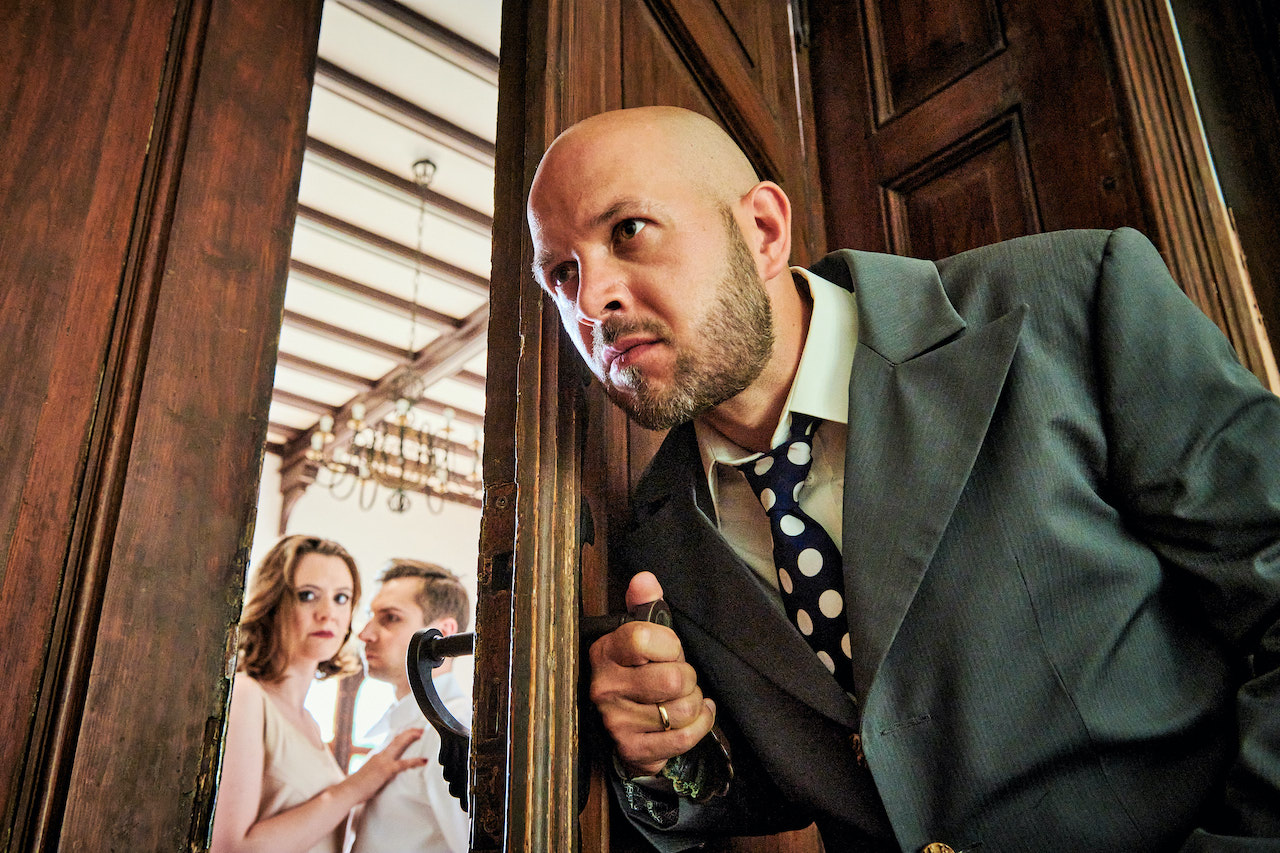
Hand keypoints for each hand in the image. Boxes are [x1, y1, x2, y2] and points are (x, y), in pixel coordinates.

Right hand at [344, 727, 428, 801]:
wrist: (348, 791)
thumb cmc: (357, 787)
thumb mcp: (369, 775)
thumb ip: (378, 771)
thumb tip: (384, 774)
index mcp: (377, 756)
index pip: (391, 742)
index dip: (402, 736)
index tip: (411, 732)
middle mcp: (380, 755)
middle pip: (397, 739)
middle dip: (409, 732)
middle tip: (421, 729)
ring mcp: (383, 761)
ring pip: (400, 745)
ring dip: (411, 737)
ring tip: (422, 734)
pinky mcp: (386, 770)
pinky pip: (403, 764)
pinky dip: (415, 761)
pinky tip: (424, 760)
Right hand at [588, 572, 716, 775]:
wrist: (623, 723)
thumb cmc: (637, 671)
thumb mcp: (638, 634)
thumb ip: (644, 604)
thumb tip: (645, 579)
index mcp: (605, 652)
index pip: (644, 638)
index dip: (670, 644)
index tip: (670, 650)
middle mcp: (605, 688)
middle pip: (673, 680)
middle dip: (688, 677)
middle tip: (681, 678)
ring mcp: (617, 722)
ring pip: (682, 710)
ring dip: (694, 703)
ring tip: (684, 698)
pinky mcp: (633, 750)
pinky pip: (684, 737)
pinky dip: (701, 724)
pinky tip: (697, 715)